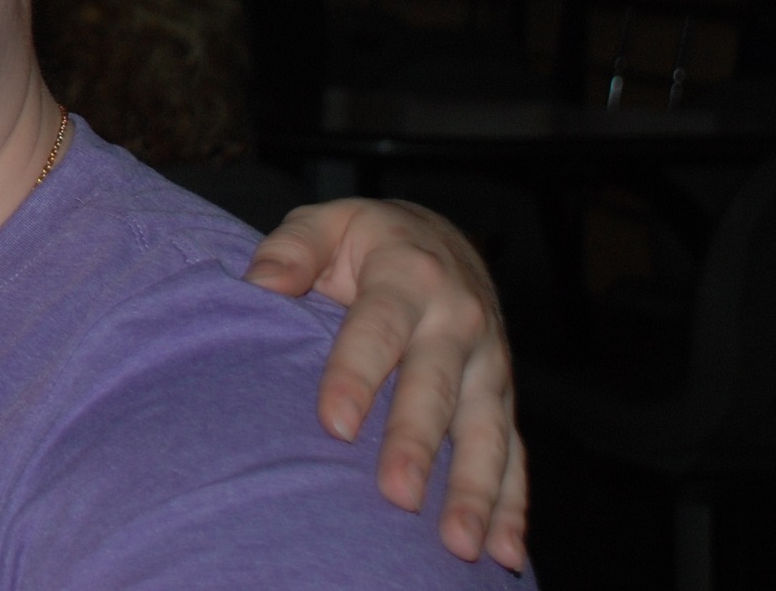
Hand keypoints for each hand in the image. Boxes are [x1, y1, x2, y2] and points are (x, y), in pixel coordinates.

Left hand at [245, 198, 525, 571]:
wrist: (442, 239)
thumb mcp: (325, 223)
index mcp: (408, 275)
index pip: (379, 328)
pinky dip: (513, 505)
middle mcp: (457, 320)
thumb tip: (261, 284)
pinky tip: (505, 550)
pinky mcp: (503, 397)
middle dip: (417, 444)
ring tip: (457, 543)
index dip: (356, 375)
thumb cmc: (366, 240)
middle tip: (396, 496)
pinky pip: (514, 454)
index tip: (333, 424)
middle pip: (435, 388)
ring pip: (485, 431)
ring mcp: (489, 364)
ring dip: (475, 490)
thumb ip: (291, 249)